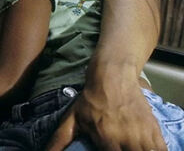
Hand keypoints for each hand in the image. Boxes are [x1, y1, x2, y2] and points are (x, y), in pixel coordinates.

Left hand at [46, 70, 165, 150]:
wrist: (113, 76)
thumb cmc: (90, 99)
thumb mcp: (72, 119)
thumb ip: (60, 139)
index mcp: (106, 138)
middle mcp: (126, 138)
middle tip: (118, 149)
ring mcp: (142, 133)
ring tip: (128, 148)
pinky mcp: (154, 128)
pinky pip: (160, 149)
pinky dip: (154, 150)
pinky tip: (143, 147)